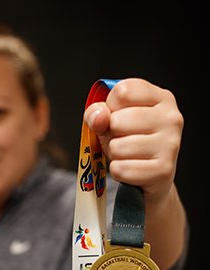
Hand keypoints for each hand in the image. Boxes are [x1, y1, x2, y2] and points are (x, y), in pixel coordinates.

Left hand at [84, 78, 183, 204]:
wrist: (153, 178)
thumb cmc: (132, 143)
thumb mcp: (112, 120)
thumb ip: (98, 112)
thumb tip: (99, 117)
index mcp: (161, 98)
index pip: (123, 91)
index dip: (109, 107)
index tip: (117, 116)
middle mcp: (171, 118)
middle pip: (117, 120)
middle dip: (110, 134)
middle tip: (122, 140)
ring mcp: (170, 144)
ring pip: (117, 147)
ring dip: (114, 155)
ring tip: (127, 155)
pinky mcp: (163, 170)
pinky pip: (121, 169)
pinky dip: (118, 172)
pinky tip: (130, 169)